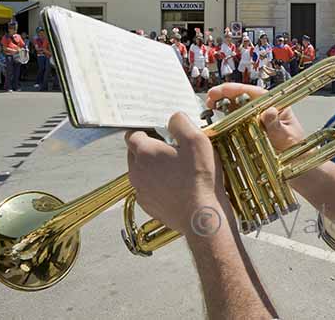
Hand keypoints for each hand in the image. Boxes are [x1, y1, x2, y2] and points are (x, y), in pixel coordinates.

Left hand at [125, 113, 226, 233]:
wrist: (201, 216)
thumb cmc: (200, 178)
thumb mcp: (197, 140)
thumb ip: (180, 122)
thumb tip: (172, 118)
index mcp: (145, 152)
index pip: (132, 134)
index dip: (146, 130)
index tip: (160, 132)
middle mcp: (137, 171)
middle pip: (134, 152)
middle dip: (148, 148)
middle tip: (171, 149)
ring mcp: (140, 190)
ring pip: (140, 171)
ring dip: (153, 167)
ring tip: (176, 168)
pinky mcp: (147, 204)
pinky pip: (147, 188)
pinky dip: (157, 184)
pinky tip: (175, 185)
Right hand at [207, 83, 305, 151]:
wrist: (300, 169)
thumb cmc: (297, 150)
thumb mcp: (287, 137)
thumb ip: (276, 125)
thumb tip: (268, 111)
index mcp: (275, 106)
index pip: (254, 92)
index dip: (236, 89)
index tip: (221, 90)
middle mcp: (264, 111)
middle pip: (242, 97)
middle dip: (225, 95)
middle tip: (210, 98)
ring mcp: (257, 121)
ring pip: (237, 108)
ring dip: (223, 105)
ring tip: (209, 107)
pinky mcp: (251, 133)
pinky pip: (237, 123)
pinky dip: (226, 120)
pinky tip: (217, 122)